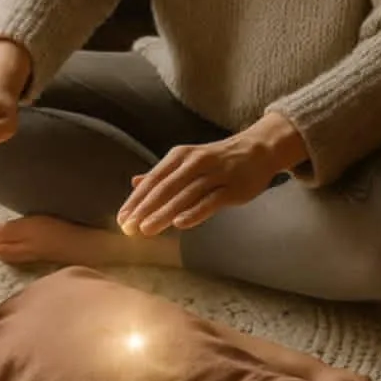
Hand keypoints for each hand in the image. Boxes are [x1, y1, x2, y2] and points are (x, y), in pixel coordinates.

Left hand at [117, 113, 305, 236]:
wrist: (258, 150)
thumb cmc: (217, 160)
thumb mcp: (187, 161)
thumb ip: (162, 174)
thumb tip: (134, 182)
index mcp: (180, 156)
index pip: (153, 180)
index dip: (136, 200)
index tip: (122, 219)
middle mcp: (195, 162)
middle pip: (165, 188)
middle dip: (145, 208)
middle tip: (128, 228)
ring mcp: (215, 174)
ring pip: (185, 195)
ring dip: (164, 213)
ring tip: (146, 230)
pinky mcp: (233, 187)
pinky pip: (211, 201)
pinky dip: (195, 212)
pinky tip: (180, 224)